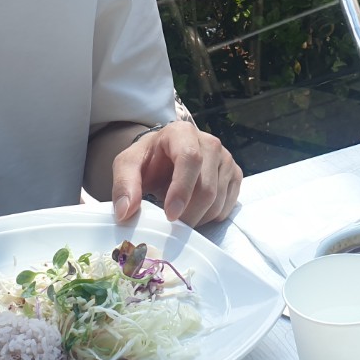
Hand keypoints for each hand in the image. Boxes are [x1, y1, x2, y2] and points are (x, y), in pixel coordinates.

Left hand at [110, 121, 240, 226]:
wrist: (165, 157)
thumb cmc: (148, 160)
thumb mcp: (128, 166)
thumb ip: (124, 185)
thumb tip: (125, 212)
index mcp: (182, 132)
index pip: (190, 159)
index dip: (182, 189)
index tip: (170, 215)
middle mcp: (210, 142)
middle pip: (207, 187)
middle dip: (188, 214)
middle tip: (170, 227)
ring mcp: (226, 158)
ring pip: (218, 200)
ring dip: (197, 218)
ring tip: (178, 217)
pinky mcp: (235, 174)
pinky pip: (227, 206)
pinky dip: (209, 218)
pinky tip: (193, 211)